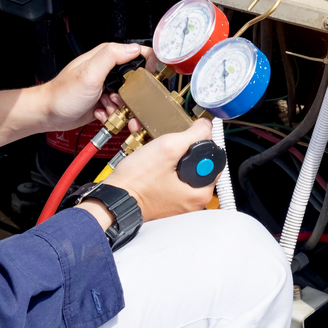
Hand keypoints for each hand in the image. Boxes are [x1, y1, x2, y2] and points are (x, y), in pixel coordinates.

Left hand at [41, 42, 155, 133]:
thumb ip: (111, 57)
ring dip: (121, 106)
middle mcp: (108, 70)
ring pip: (129, 97)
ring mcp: (107, 86)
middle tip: (120, 98)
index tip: (152, 76)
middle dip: (132, 93)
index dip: (149, 63)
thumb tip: (134, 48)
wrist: (49, 114)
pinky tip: (101, 113)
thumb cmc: (63, 94)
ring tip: (106, 106)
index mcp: (106, 57)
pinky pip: (119, 108)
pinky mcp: (104, 101)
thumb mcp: (89, 72)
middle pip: (136, 79)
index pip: (137, 52)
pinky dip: (112, 114)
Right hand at [103, 118, 217, 221]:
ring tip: (155, 150)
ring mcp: (178, 201)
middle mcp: (193, 201)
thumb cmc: (136, 181)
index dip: (199, 142)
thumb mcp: (168, 148)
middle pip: (197, 162)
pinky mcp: (165, 199)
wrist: (113, 198)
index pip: (213, 158)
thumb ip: (193, 134)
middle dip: (181, 147)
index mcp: (200, 193)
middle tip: (166, 145)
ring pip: (181, 167)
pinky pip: (170, 176)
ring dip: (168, 153)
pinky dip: (161, 164)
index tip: (183, 139)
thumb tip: (206, 126)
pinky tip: (150, 157)